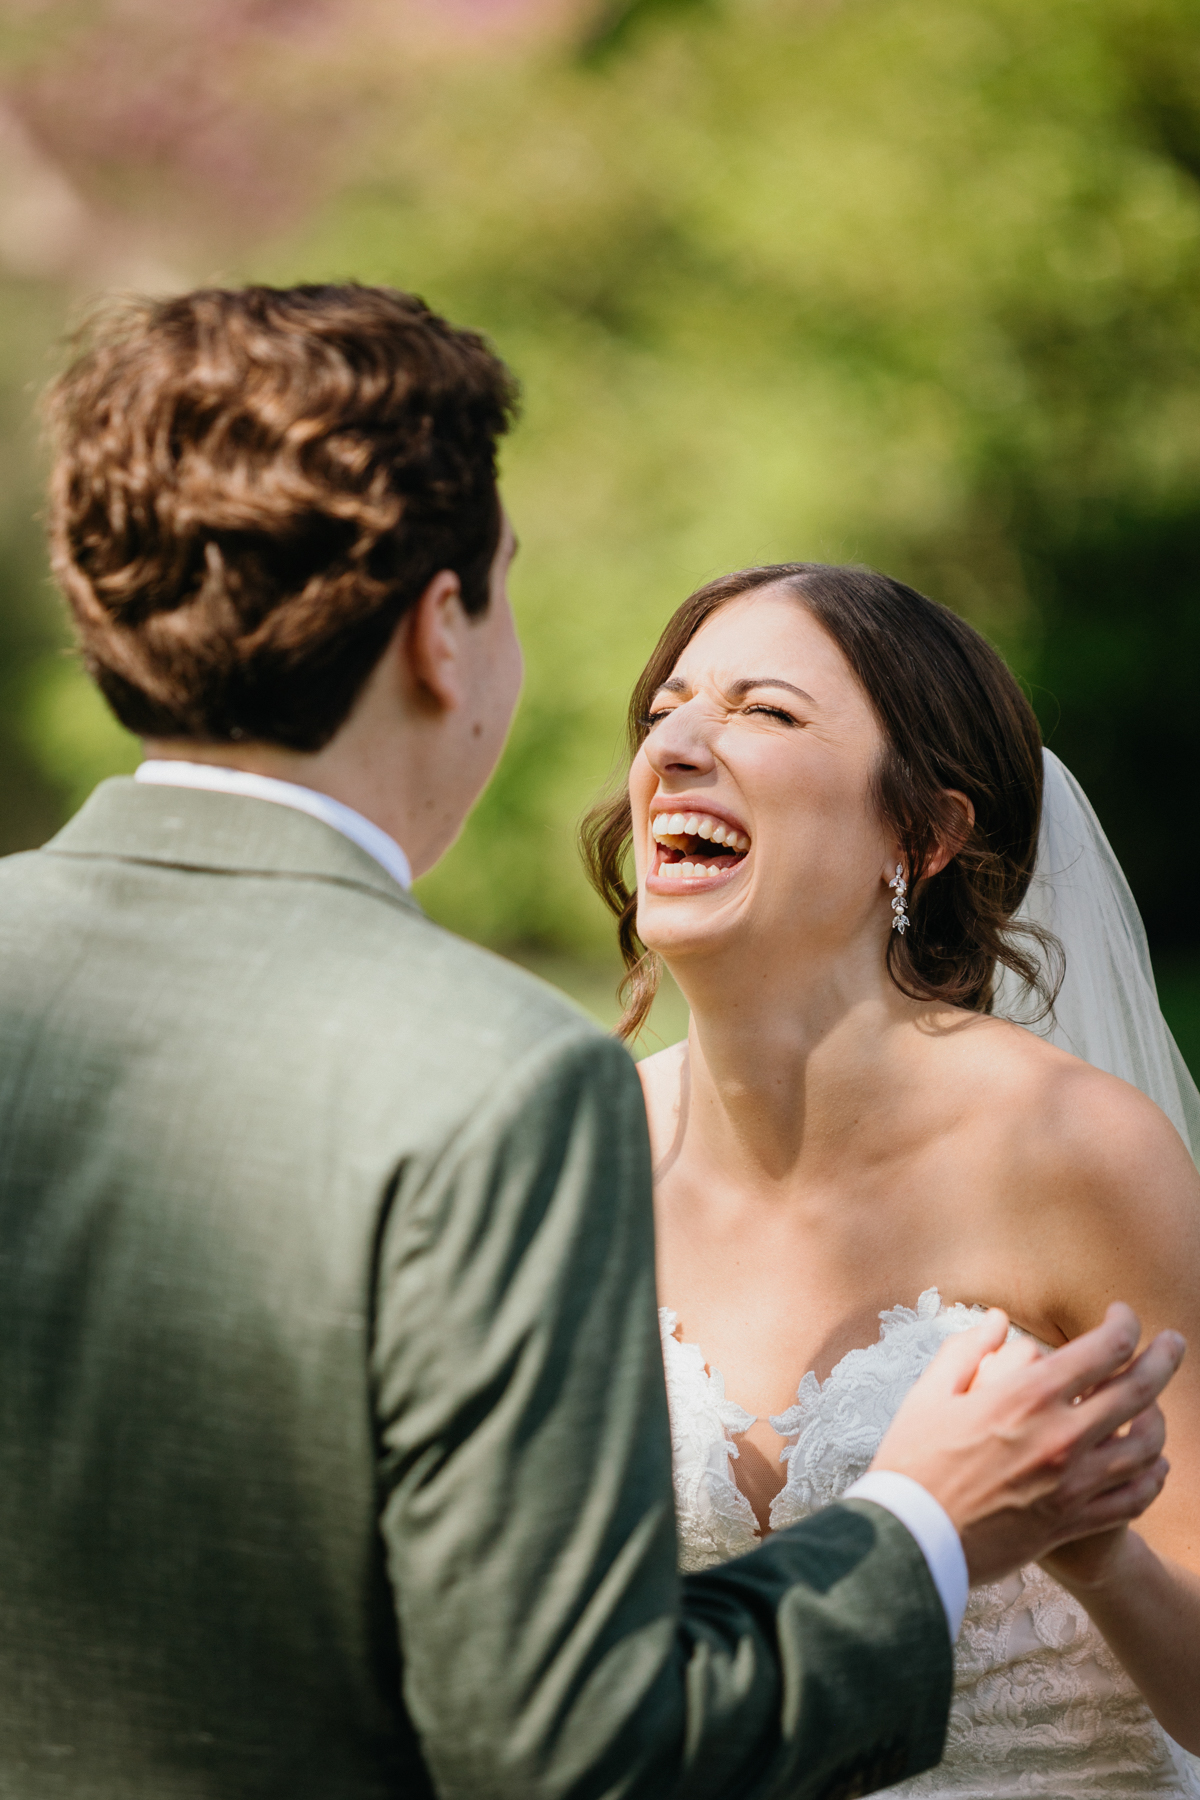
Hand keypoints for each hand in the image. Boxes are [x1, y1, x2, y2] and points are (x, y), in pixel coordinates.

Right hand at [870, 1303, 1183, 1585]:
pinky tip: (1152, 1466)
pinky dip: (1152, 1479)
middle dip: (1163, 1359)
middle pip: (1138, 1391)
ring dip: (1160, 1420)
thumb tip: (999, 1322)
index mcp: (1027, 1397)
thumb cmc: (914, 1462)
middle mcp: (1062, 1437)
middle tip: (1175, 1343)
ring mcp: (1073, 1484)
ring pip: (1146, 1447)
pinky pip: (1134, 1500)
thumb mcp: (929, 1393)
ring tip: (1158, 1408)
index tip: (1122, 1315)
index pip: (1103, 1349)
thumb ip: (967, 1349)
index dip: (1123, 1324)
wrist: (914, 1540)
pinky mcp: (1073, 1522)